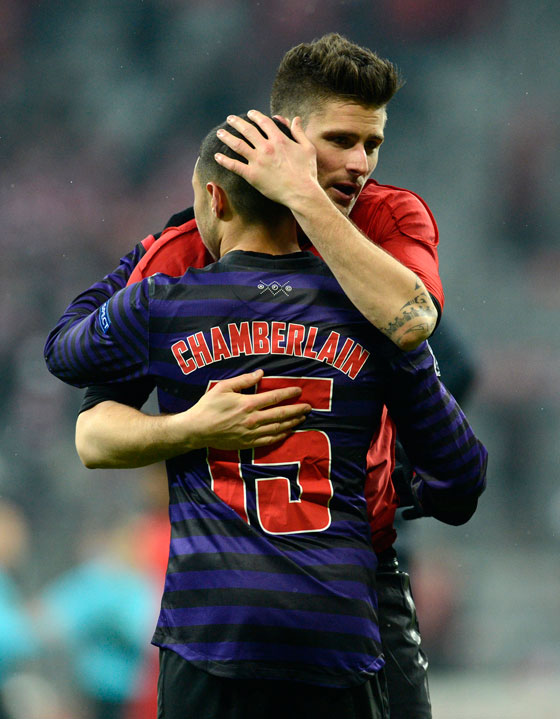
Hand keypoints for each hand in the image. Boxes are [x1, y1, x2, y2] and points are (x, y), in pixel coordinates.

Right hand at [177, 369, 311, 449]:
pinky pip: (269, 440)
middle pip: (281, 414)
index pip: (274, 397)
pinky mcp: (248, 443)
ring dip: (292, 422)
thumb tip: (261, 373)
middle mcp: (253, 419)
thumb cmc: (208, 406)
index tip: (299, 391)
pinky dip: (281, 436)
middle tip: (309, 407)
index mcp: (248, 404)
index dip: (289, 393)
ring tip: (303, 418)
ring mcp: (251, 433)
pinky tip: (288, 432)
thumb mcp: (223, 387)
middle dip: (297, 409)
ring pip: (278, 427)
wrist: (197, 430)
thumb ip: (244, 380)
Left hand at [214, 110, 320, 209]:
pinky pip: (234, 166)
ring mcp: (258, 161)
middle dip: (237, 122)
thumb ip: (299, 132)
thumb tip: (295, 119)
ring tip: (220, 133)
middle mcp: (266, 147)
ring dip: (227, 137)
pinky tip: (217, 156)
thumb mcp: (307, 148)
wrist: (301, 192)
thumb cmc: (307, 172)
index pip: (264, 122)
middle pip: (248, 130)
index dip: (255, 116)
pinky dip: (224, 160)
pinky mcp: (252, 175)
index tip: (250, 113)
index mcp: (279, 139)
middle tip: (230, 119)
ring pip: (238, 145)